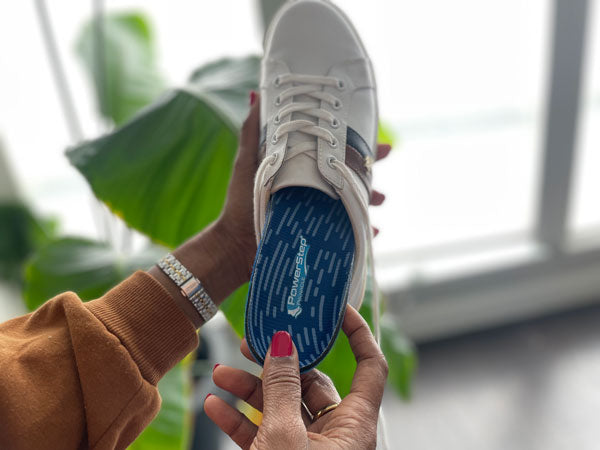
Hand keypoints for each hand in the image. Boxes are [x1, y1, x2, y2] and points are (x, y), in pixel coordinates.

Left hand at [150, 92, 391, 326]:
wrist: (234, 244)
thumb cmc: (239, 202)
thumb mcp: (248, 162)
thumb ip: (252, 131)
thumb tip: (256, 93)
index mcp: (302, 171)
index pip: (333, 155)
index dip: (356, 148)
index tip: (378, 142)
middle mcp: (313, 191)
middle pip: (349, 179)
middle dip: (370, 177)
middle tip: (384, 168)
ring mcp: (318, 215)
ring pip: (353, 206)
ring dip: (370, 203)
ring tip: (380, 202)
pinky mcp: (319, 238)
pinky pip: (348, 235)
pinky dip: (363, 233)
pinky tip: (374, 231)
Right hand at [205, 306, 387, 449]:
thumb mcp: (284, 438)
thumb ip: (282, 388)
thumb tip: (285, 343)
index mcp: (353, 427)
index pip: (369, 367)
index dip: (358, 334)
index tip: (335, 309)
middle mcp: (335, 436)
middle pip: (311, 384)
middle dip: (278, 364)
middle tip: (250, 343)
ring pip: (282, 408)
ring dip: (250, 390)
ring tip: (221, 373)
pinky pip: (263, 434)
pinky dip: (240, 420)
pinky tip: (216, 406)